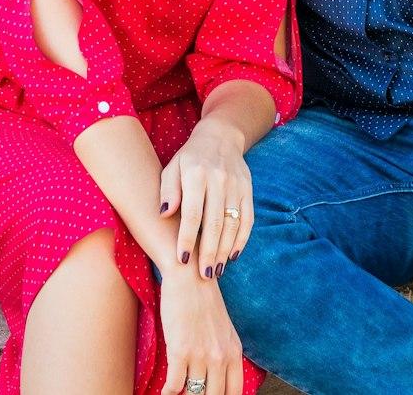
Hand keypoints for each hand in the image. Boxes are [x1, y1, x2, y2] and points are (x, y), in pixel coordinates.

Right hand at [158, 270, 243, 394]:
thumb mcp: (224, 330)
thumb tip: (218, 378)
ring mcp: (200, 355)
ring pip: (194, 394)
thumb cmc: (204, 303)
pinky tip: (166, 391)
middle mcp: (220, 356)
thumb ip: (225, 354)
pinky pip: (174, 385)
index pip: (234, 392)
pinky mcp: (180, 351)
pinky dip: (168, 392)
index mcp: (234, 352)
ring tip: (178, 394)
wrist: (189, 278)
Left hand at [159, 120, 253, 279]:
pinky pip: (248, 219)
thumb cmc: (189, 157)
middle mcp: (219, 180)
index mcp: (197, 175)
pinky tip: (233, 255)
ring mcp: (237, 186)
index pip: (192, 213)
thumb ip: (168, 190)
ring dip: (225, 250)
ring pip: (233, 224)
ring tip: (216, 271)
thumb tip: (164, 213)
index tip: (181, 260)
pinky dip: (242, 239)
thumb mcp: (172, 167)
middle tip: (203, 276)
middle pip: (215, 223)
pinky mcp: (248, 190)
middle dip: (209, 252)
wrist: (220, 137)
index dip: (187, 238)